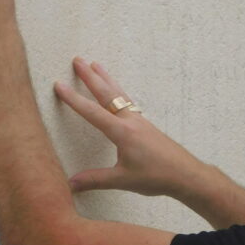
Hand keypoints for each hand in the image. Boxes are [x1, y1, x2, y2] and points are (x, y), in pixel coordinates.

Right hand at [54, 59, 203, 196]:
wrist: (186, 174)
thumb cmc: (156, 177)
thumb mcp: (123, 180)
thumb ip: (95, 180)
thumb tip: (70, 184)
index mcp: (122, 132)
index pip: (92, 112)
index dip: (73, 99)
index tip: (59, 85)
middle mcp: (130, 121)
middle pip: (106, 93)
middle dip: (89, 76)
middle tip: (77, 60)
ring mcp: (139, 120)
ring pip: (119, 94)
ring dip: (105, 78)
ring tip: (95, 64)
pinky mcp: (145, 124)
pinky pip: (127, 101)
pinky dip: (118, 91)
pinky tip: (116, 91)